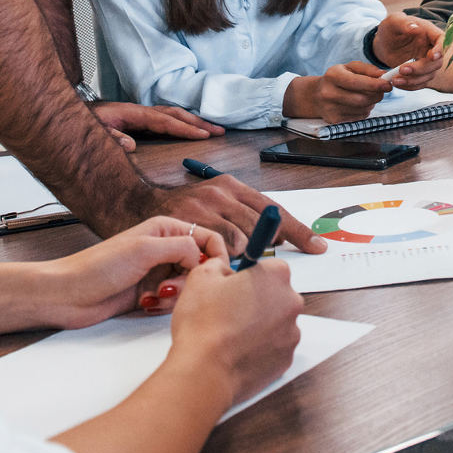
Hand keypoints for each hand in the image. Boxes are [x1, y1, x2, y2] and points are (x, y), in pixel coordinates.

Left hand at [33, 217, 226, 328]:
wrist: (68, 295)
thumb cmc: (97, 267)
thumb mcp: (145, 250)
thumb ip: (182, 247)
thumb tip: (204, 258)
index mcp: (165, 229)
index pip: (208, 238)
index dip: (215, 256)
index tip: (212, 274)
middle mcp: (164, 248)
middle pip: (201, 265)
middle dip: (191, 281)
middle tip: (169, 287)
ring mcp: (157, 272)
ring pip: (188, 286)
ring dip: (176, 296)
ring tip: (154, 297)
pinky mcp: (150, 293)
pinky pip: (173, 301)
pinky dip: (164, 306)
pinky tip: (146, 303)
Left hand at [91, 100, 224, 142]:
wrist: (67, 113)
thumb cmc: (80, 122)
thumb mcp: (92, 131)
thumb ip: (110, 138)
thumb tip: (131, 145)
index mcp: (132, 113)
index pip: (164, 121)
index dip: (184, 129)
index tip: (203, 136)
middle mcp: (139, 111)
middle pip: (174, 114)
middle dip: (197, 123)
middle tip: (219, 131)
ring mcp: (139, 115)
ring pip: (171, 115)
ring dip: (192, 121)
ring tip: (211, 130)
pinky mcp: (136, 120)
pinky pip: (164, 119)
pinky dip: (180, 123)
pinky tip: (187, 129)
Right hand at [154, 175, 328, 257]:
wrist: (136, 203)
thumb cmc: (182, 211)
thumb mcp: (214, 204)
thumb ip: (241, 216)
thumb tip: (277, 239)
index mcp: (232, 186)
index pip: (274, 209)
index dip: (298, 230)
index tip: (316, 245)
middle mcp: (221, 192)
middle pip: (261, 226)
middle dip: (264, 248)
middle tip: (261, 266)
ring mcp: (205, 206)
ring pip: (241, 240)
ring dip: (238, 257)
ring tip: (227, 263)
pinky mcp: (191, 222)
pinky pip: (219, 250)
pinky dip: (221, 261)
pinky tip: (212, 263)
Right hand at [166, 257, 304, 406]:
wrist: (204, 372)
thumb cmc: (203, 323)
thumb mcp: (201, 276)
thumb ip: (218, 264)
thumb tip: (224, 271)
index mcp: (276, 275)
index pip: (270, 267)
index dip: (249, 277)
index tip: (234, 288)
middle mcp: (292, 302)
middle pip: (277, 295)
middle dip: (257, 301)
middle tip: (229, 312)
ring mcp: (292, 333)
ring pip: (276, 323)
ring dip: (260, 325)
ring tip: (231, 335)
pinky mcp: (286, 360)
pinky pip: (274, 347)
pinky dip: (260, 348)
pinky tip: (238, 351)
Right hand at [287, 61, 392, 121]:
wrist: (316, 95)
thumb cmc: (337, 78)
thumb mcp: (349, 67)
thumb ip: (368, 69)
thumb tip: (384, 75)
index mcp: (332, 75)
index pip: (357, 82)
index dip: (375, 84)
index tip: (388, 85)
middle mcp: (328, 93)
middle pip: (362, 99)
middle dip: (377, 95)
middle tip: (381, 90)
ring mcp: (330, 109)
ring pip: (363, 109)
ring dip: (372, 103)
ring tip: (367, 95)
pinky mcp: (334, 120)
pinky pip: (359, 117)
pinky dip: (365, 110)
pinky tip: (359, 104)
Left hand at [371, 15, 445, 88]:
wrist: (383, 42)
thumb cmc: (390, 28)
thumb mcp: (393, 21)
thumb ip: (403, 23)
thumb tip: (414, 28)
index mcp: (428, 32)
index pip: (441, 40)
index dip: (440, 49)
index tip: (432, 56)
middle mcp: (431, 48)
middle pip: (436, 63)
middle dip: (420, 69)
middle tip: (402, 69)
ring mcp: (426, 62)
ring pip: (428, 75)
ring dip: (413, 80)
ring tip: (395, 80)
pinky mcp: (419, 73)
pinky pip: (419, 83)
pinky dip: (409, 86)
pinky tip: (397, 83)